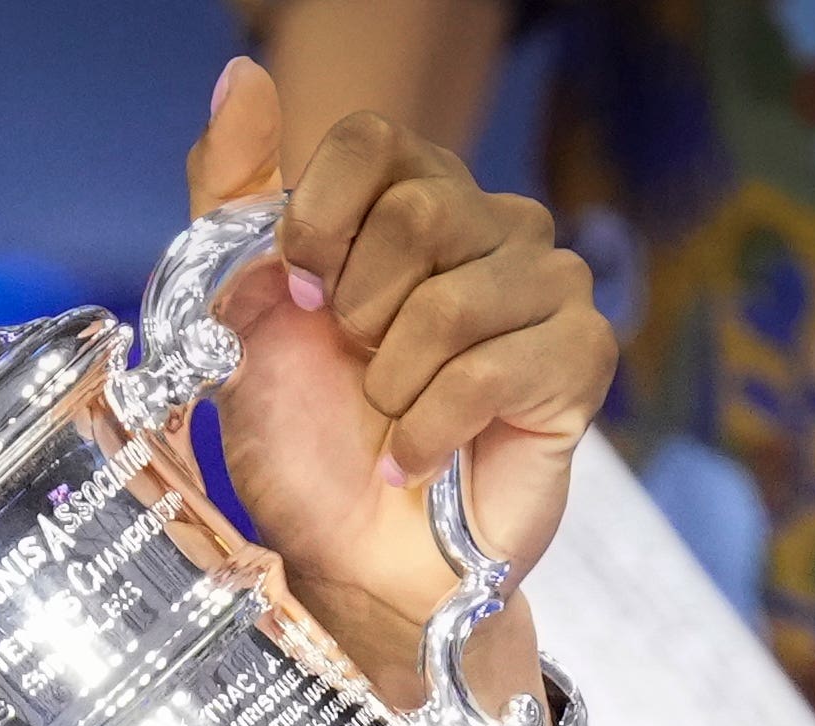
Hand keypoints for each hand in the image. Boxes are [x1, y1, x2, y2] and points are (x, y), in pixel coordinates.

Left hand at [183, 61, 608, 696]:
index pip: (375, 140)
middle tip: (354, 370)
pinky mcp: (580, 358)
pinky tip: (417, 460)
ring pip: (454, 296)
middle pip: (422, 209)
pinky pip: (493, 368)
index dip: (321, 220)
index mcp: (412, 203)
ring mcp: (547, 288)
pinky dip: (430, 429)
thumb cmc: (308, 445)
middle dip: (357, 310)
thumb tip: (240, 73)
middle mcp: (491, 227)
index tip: (299, 296)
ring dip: (393, 381)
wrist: (356, 562)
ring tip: (390, 419)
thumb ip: (234, 196)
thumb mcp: (242, 314)